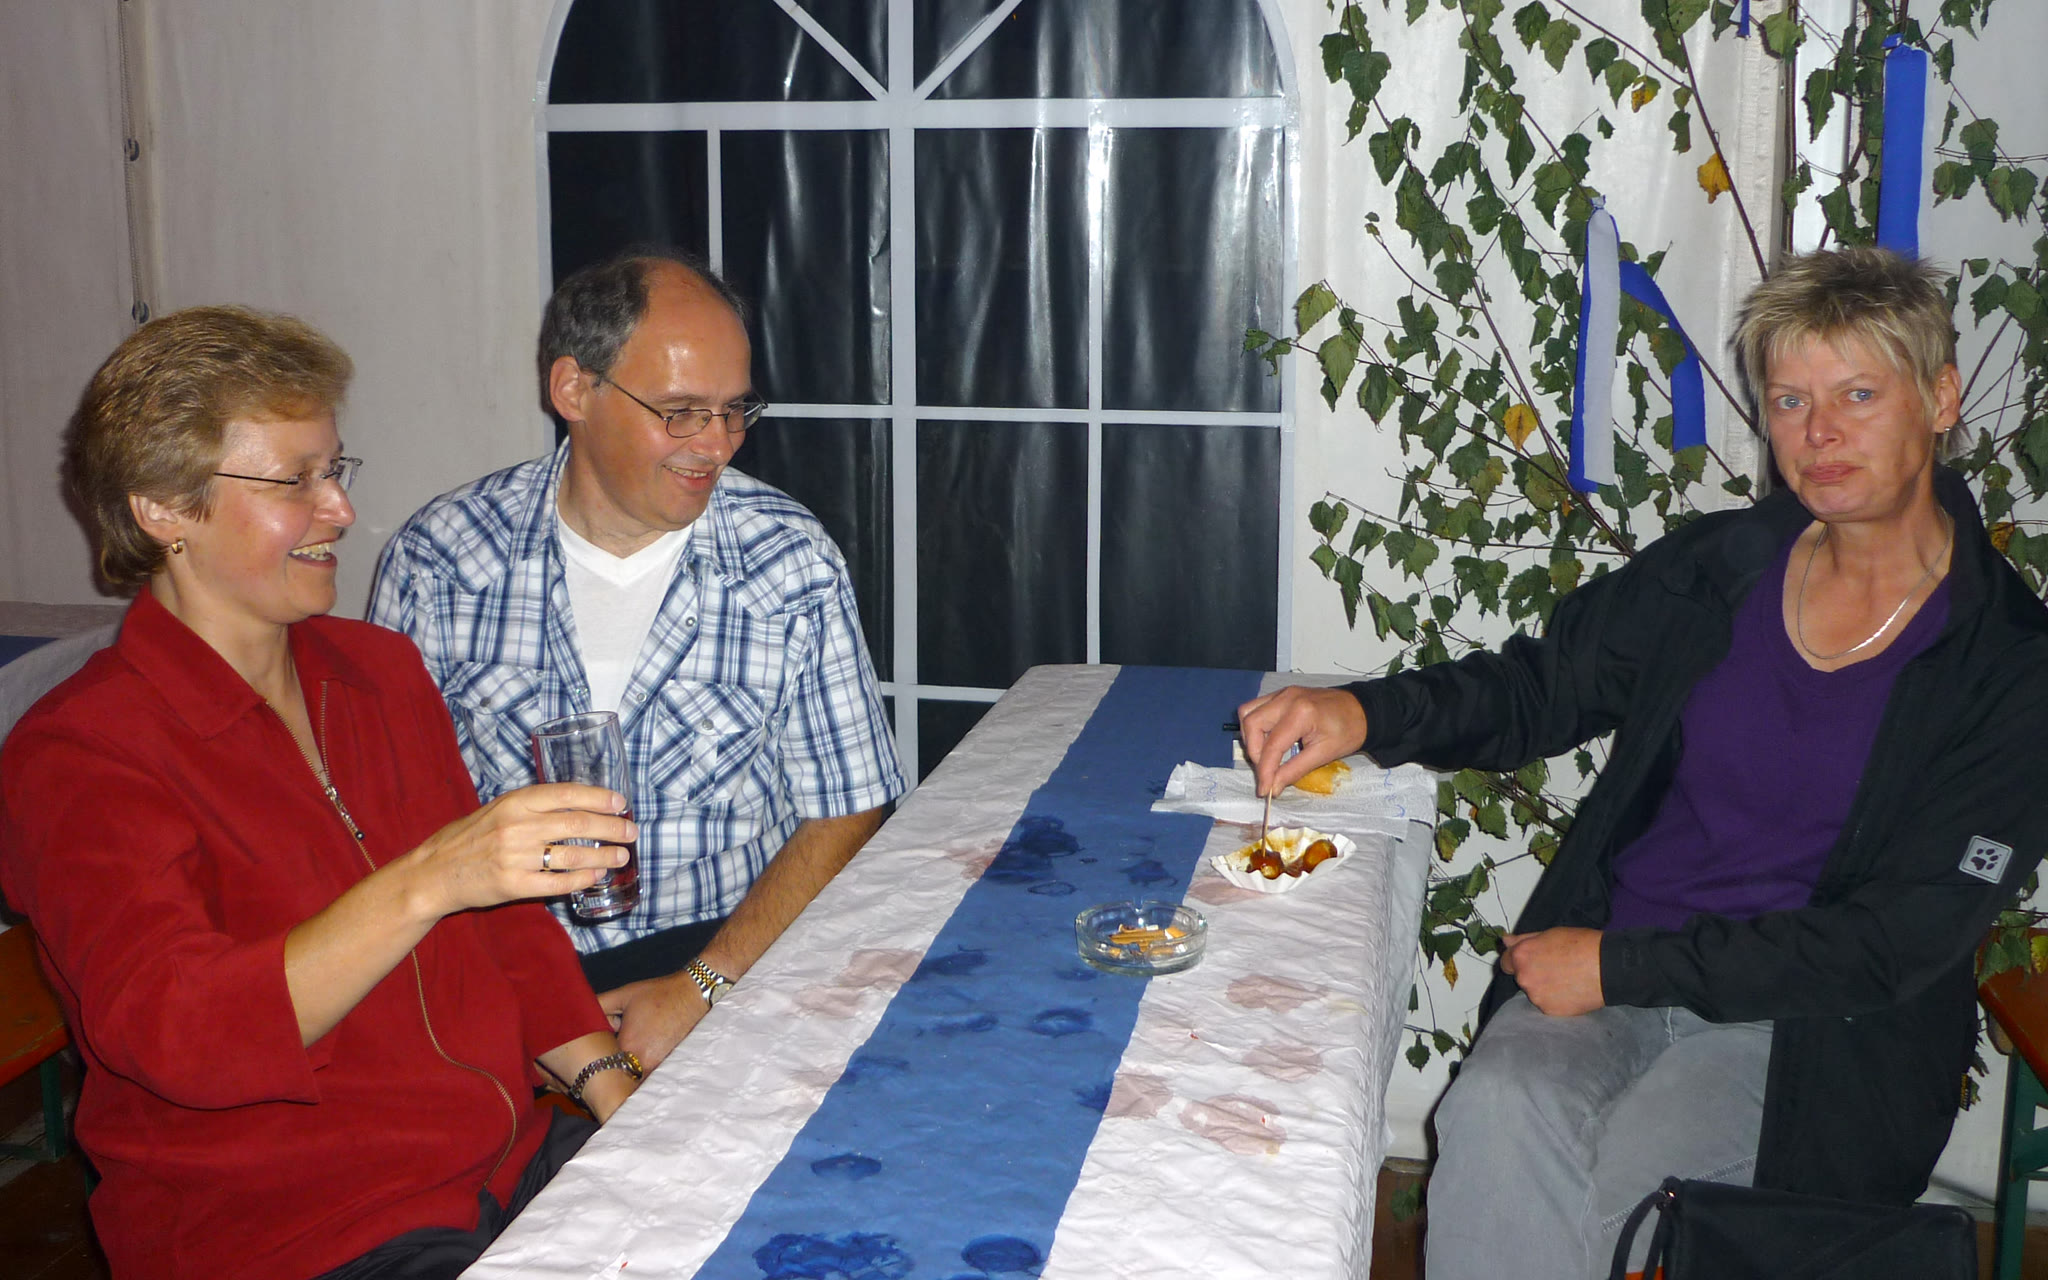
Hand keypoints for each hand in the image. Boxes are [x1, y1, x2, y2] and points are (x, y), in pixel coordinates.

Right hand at [408, 783, 635, 917]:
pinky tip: (596, 876)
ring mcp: (516, 857)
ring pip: (573, 856)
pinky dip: (582, 880)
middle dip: (612, 828)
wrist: (435, 872)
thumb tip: (581, 804)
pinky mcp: (514, 885)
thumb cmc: (471, 837)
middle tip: (631, 832)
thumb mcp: (499, 809)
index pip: (567, 794)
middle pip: (578, 825)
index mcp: (516, 802)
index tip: (621, 803)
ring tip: (621, 856)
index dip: (599, 798)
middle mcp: (518, 827)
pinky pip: (559, 883)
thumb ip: (534, 806)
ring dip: (604, 856)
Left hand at [599, 972, 707, 1070]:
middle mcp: (643, 1063)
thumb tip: (579, 1016)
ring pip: (635, 1077)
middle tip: (611, 1052)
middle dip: (612, 1066)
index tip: (596, 1050)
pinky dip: (644, 1068)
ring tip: (632, 1050)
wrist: (694, 994)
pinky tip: (646, 1051)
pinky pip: (650, 1075)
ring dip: (629, 1069)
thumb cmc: (659, 993)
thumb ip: (598, 1005)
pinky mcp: (670, 1067)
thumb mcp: (623, 995)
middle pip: (619, 1073)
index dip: (597, 1057)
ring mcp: (659, 1068)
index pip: (602, 1063)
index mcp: (629, 1046)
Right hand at [1236, 686, 1368, 796]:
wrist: (1362, 710)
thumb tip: (1272, 788)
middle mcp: (1286, 698)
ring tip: (1266, 755)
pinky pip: (1256, 708)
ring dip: (1251, 737)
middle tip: (1267, 770)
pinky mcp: (1281, 694)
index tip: (1264, 791)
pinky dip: (1256, 726)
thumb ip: (1294, 770)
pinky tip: (1269, 740)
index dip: (1264, 771)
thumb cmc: (1348, 732)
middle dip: (1254, 752)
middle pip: (1251, 723)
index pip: (1272, 745)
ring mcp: (1282, 693)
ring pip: (1248, 712)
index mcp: (1301, 713)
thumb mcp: (1323, 754)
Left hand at [1499, 928, 1604, 1015]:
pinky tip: (1571, 990)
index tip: (1530, 960)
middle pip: (1521, 978)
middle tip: (1555, 967)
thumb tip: (1505, 941)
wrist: (1608, 967)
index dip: (1517, 960)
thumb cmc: (1581, 945)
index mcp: (1521, 956)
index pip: (1505, 962)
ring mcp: (1536, 996)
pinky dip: (1556, 999)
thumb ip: (1524, 940)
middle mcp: (1524, 978)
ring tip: (1567, 978)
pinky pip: (1548, 1004)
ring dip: (1545, 987)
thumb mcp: (1550, 933)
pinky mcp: (1550, 1010)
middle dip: (1533, 973)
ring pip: (1535, 992)